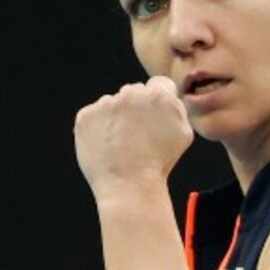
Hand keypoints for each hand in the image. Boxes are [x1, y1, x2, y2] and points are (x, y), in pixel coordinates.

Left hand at [74, 75, 193, 200]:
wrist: (129, 185)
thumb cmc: (159, 163)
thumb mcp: (184, 133)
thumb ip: (176, 107)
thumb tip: (167, 96)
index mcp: (158, 95)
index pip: (159, 84)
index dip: (158, 101)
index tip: (154, 117)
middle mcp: (131, 93)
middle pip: (134, 92)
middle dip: (137, 108)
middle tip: (138, 135)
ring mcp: (105, 104)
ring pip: (113, 103)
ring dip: (117, 117)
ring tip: (122, 144)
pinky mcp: (85, 116)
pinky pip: (94, 116)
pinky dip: (99, 128)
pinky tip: (108, 145)